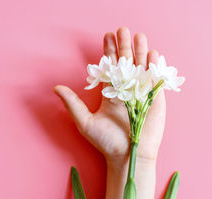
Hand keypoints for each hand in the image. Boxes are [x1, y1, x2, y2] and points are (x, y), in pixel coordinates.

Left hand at [54, 27, 165, 162]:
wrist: (129, 156)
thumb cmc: (106, 142)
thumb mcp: (85, 122)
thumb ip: (73, 103)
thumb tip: (56, 87)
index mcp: (111, 92)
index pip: (110, 66)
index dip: (109, 51)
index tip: (107, 35)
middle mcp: (126, 89)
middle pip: (126, 62)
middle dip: (124, 45)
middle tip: (122, 30)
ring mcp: (141, 93)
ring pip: (141, 67)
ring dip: (140, 50)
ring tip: (138, 36)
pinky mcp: (155, 99)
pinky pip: (155, 79)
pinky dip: (155, 66)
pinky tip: (153, 53)